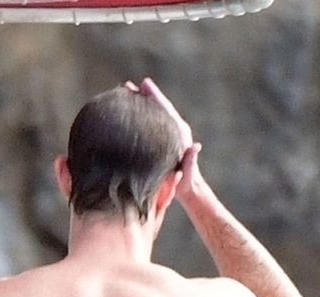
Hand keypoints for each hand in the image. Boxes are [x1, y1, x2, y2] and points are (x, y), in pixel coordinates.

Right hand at [130, 78, 201, 196]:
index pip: (165, 110)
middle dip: (143, 96)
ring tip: (124, 96)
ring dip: (139, 105)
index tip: (144, 84)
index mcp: (179, 133)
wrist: (188, 189)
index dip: (155, 96)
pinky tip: (127, 117)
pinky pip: (150, 125)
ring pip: (152, 115)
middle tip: (126, 86)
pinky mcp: (161, 141)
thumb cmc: (186, 184)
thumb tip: (195, 147)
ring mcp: (167, 135)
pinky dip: (140, 118)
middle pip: (157, 108)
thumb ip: (191, 161)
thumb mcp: (188, 173)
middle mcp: (174, 130)